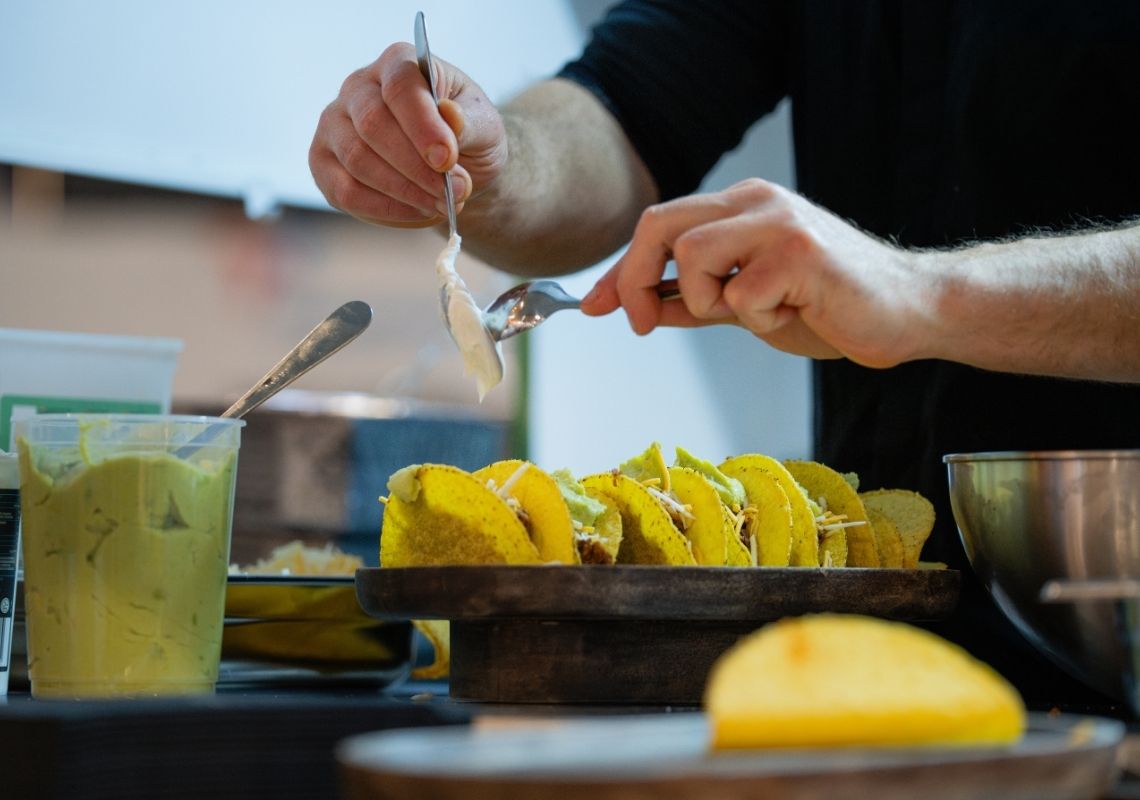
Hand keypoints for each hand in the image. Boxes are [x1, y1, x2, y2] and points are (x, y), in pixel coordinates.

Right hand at [308, 43, 507, 227]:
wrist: (452, 168)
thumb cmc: (466, 137)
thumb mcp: (484, 127)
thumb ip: (470, 123)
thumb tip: (450, 115)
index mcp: (399, 63)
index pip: (401, 85)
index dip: (423, 125)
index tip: (447, 160)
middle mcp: (358, 86)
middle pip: (373, 125)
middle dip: (416, 167)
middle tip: (454, 192)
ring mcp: (334, 124)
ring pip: (358, 160)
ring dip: (404, 191)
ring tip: (441, 204)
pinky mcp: (323, 162)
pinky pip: (345, 191)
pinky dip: (385, 209)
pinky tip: (416, 212)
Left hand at [580, 179, 931, 366]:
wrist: (905, 313)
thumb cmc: (826, 307)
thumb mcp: (747, 305)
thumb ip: (694, 299)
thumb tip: (638, 305)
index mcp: (740, 206)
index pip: (658, 225)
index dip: (621, 270)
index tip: (596, 307)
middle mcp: (756, 201)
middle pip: (660, 225)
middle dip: (635, 280)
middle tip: (644, 324)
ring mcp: (779, 222)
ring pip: (692, 256)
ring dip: (708, 302)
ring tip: (755, 312)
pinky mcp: (802, 253)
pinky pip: (740, 295)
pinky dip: (758, 318)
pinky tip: (795, 312)